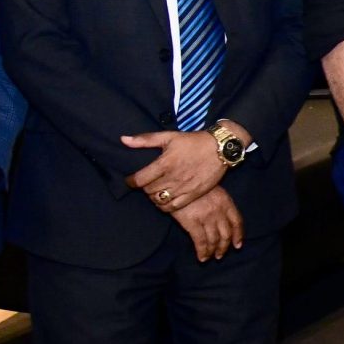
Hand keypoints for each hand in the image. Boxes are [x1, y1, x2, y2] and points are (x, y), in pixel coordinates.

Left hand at [120, 121, 238, 213]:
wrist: (220, 148)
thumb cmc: (193, 141)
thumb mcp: (169, 136)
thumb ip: (145, 139)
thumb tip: (123, 139)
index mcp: (164, 163)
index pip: (140, 179)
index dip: (131, 181)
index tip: (131, 180)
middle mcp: (173, 177)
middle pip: (149, 191)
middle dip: (144, 188)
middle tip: (146, 184)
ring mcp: (184, 188)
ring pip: (160, 200)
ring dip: (154, 197)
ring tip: (155, 192)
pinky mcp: (193, 194)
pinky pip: (174, 207)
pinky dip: (166, 206)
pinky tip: (166, 200)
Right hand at [168, 185, 243, 261]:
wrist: (175, 180)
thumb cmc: (191, 183)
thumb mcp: (210, 188)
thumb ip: (218, 202)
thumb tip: (219, 218)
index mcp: (225, 201)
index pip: (237, 222)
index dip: (238, 235)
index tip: (238, 245)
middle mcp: (219, 211)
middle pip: (226, 234)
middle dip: (224, 247)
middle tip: (220, 255)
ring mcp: (207, 217)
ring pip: (214, 240)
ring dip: (213, 251)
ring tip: (210, 257)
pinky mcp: (193, 222)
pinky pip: (201, 242)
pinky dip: (202, 252)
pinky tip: (201, 257)